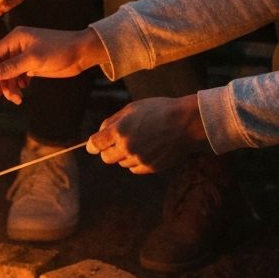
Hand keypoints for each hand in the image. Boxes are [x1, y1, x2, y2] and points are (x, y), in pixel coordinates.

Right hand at [0, 26, 104, 103]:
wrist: (80, 52)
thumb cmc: (59, 50)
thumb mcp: (34, 59)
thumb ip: (12, 67)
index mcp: (15, 38)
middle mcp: (18, 46)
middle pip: (0, 65)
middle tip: (0, 97)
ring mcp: (25, 56)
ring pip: (9, 73)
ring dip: (9, 86)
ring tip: (16, 98)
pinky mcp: (33, 64)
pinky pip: (18, 76)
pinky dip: (18, 84)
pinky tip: (23, 90)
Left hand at [85, 95, 210, 173]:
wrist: (185, 122)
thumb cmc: (158, 110)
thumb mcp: (132, 108)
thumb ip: (113, 121)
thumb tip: (100, 132)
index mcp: (119, 131)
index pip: (95, 144)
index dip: (92, 144)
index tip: (93, 145)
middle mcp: (126, 147)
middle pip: (106, 158)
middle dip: (108, 150)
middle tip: (116, 142)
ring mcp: (139, 159)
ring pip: (121, 163)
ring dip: (124, 155)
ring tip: (139, 141)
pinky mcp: (150, 168)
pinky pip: (134, 168)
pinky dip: (136, 161)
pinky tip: (146, 150)